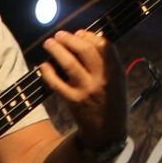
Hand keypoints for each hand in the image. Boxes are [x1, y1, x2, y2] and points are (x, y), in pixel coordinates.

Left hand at [38, 28, 125, 145]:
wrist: (107, 130)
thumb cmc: (111, 100)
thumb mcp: (118, 79)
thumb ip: (108, 61)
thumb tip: (91, 38)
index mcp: (116, 71)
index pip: (103, 45)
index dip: (89, 35)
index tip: (79, 32)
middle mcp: (102, 79)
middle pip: (84, 51)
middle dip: (69, 39)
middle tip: (59, 35)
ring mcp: (86, 90)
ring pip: (69, 64)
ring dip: (56, 50)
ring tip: (49, 43)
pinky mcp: (72, 101)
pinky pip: (56, 83)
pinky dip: (48, 72)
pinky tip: (43, 65)